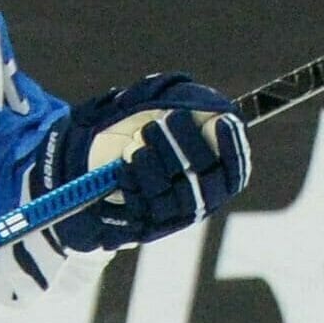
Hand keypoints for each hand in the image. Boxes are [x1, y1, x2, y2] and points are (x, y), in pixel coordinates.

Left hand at [37, 73, 251, 252]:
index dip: (233, 146)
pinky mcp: (145, 226)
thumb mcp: (151, 108)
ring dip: (159, 167)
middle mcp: (200, 199)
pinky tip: (124, 168)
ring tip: (140, 143)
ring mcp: (173, 215)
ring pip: (176, 196)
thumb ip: (175, 99)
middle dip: (188, 146)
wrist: (88, 169)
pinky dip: (135, 186)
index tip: (223, 121)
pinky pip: (145, 210)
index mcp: (213, 174)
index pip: (235, 167)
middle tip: (167, 119)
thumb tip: (199, 96)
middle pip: (206, 178)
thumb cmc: (132, 130)